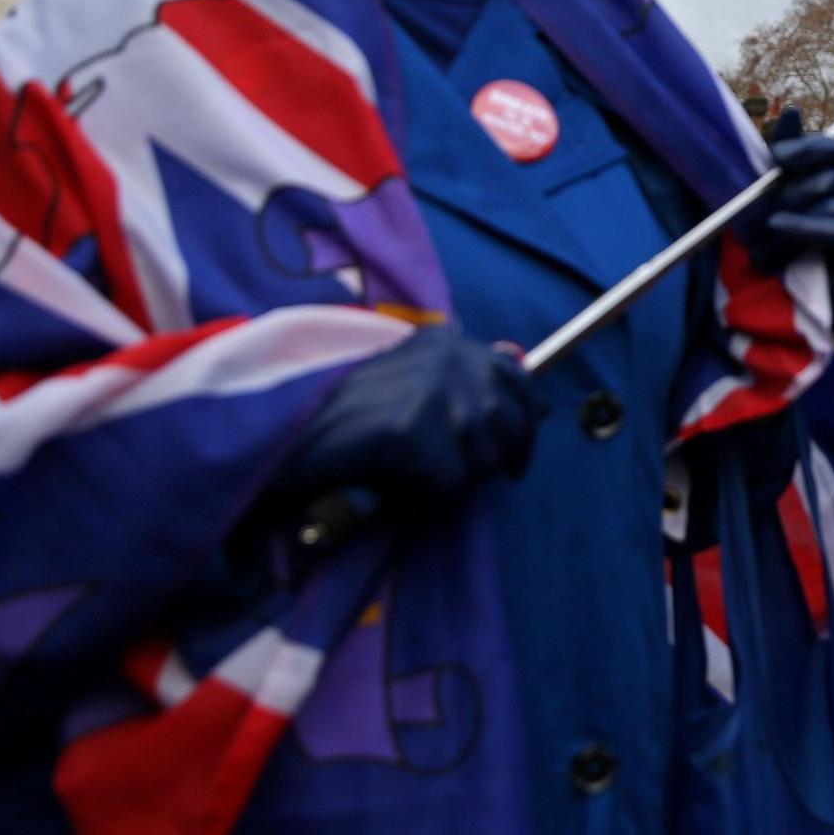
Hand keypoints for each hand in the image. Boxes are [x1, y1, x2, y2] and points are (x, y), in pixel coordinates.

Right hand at [271, 326, 539, 505]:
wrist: (292, 436)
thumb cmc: (350, 418)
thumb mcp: (414, 382)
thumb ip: (469, 384)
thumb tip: (541, 405)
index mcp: (446, 342)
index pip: (518, 376)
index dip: (527, 415)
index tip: (520, 448)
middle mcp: (447, 357)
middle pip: (512, 420)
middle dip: (503, 454)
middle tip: (485, 475)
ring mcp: (434, 391)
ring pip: (485, 456)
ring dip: (458, 475)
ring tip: (418, 471)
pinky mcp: (417, 430)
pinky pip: (451, 481)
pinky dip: (428, 492)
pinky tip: (397, 480)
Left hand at [744, 107, 833, 317]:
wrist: (772, 319)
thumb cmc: (767, 259)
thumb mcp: (768, 202)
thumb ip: (782, 161)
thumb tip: (793, 110)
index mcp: (832, 188)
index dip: (809, 147)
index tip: (776, 158)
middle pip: (832, 174)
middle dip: (791, 193)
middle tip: (763, 220)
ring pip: (832, 199)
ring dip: (788, 223)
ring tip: (764, 254)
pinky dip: (808, 227)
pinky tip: (780, 230)